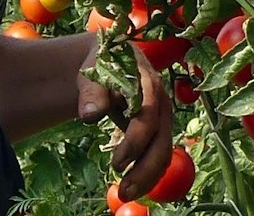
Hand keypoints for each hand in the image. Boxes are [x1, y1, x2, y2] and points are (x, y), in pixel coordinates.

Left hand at [77, 38, 174, 201]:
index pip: (147, 118)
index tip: (116, 164)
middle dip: (145, 170)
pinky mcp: (159, 128)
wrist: (111, 59)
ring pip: (163, 152)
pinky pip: (159, 153)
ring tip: (126, 194)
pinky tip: (134, 185)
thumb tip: (89, 116)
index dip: (135, 143)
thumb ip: (91, 91)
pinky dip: (149, 172)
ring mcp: (163, 116)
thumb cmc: (101, 63)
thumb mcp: (92, 70)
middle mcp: (162, 102)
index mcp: (148, 83)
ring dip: (148, 177)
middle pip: (162, 141)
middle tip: (123, 192)